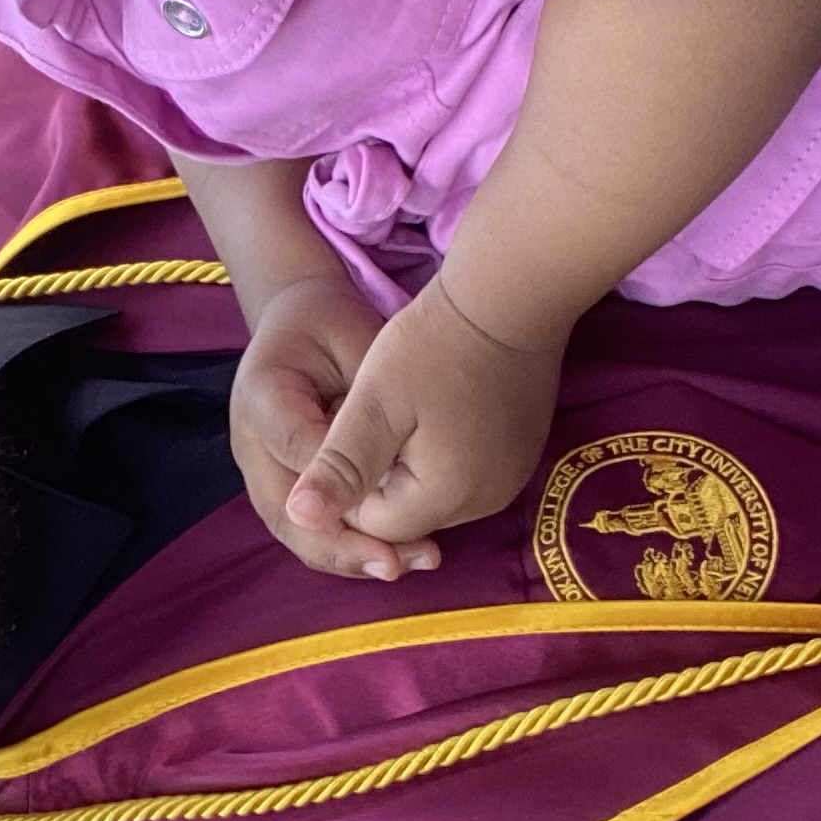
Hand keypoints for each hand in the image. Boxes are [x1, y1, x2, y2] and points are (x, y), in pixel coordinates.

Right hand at [231, 274, 437, 578]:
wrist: (298, 323)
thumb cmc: (330, 325)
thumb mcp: (352, 338)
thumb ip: (367, 392)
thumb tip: (395, 452)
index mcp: (261, 394)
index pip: (299, 450)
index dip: (338, 488)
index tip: (386, 515)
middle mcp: (250, 444)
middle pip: (286, 512)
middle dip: (341, 544)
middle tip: (394, 562)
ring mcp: (262, 473)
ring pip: (297, 533)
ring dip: (348, 558)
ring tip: (403, 565)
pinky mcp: (283, 490)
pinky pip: (311, 531)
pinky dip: (349, 551)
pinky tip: (395, 559)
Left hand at [289, 274, 564, 553]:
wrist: (511, 296)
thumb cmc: (437, 343)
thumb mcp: (375, 403)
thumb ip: (339, 466)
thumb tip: (300, 518)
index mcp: (448, 496)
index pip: (373, 525)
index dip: (347, 486)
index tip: (344, 430)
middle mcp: (487, 502)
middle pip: (407, 515)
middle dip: (377, 478)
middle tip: (370, 415)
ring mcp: (509, 480)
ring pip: (434, 495)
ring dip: (406, 466)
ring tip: (401, 409)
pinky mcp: (520, 457)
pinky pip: (465, 475)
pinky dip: (440, 454)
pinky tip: (432, 409)